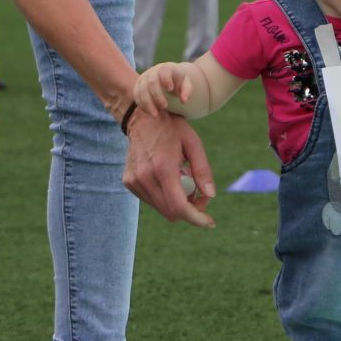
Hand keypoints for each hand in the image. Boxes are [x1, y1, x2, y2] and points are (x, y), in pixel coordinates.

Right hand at [123, 106, 216, 227]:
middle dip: (189, 210)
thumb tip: (210, 195)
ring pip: (161, 209)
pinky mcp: (129, 182)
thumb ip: (202, 171)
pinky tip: (169, 178)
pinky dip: (164, 196)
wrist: (142, 118)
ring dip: (177, 203)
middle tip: (199, 194)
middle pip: (171, 212)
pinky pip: (152, 200)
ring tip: (183, 180)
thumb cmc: (172, 129)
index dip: (196, 218)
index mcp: (162, 167)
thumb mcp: (193, 144)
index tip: (210, 222)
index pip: (178, 206)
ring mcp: (134, 181)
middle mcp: (145, 177)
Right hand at [135, 62, 194, 112]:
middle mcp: (152, 72)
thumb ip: (186, 91)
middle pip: (151, 82)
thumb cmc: (178, 81)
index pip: (164, 71)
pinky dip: (142, 104)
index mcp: (165, 68)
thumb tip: (184, 101)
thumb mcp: (186, 83)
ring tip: (155, 115)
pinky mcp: (138, 86)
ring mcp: (143, 78)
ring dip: (147, 104)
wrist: (168, 77)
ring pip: (141, 90)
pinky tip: (149, 112)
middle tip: (165, 107)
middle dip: (157, 96)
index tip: (170, 89)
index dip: (166, 79)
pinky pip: (136, 95)